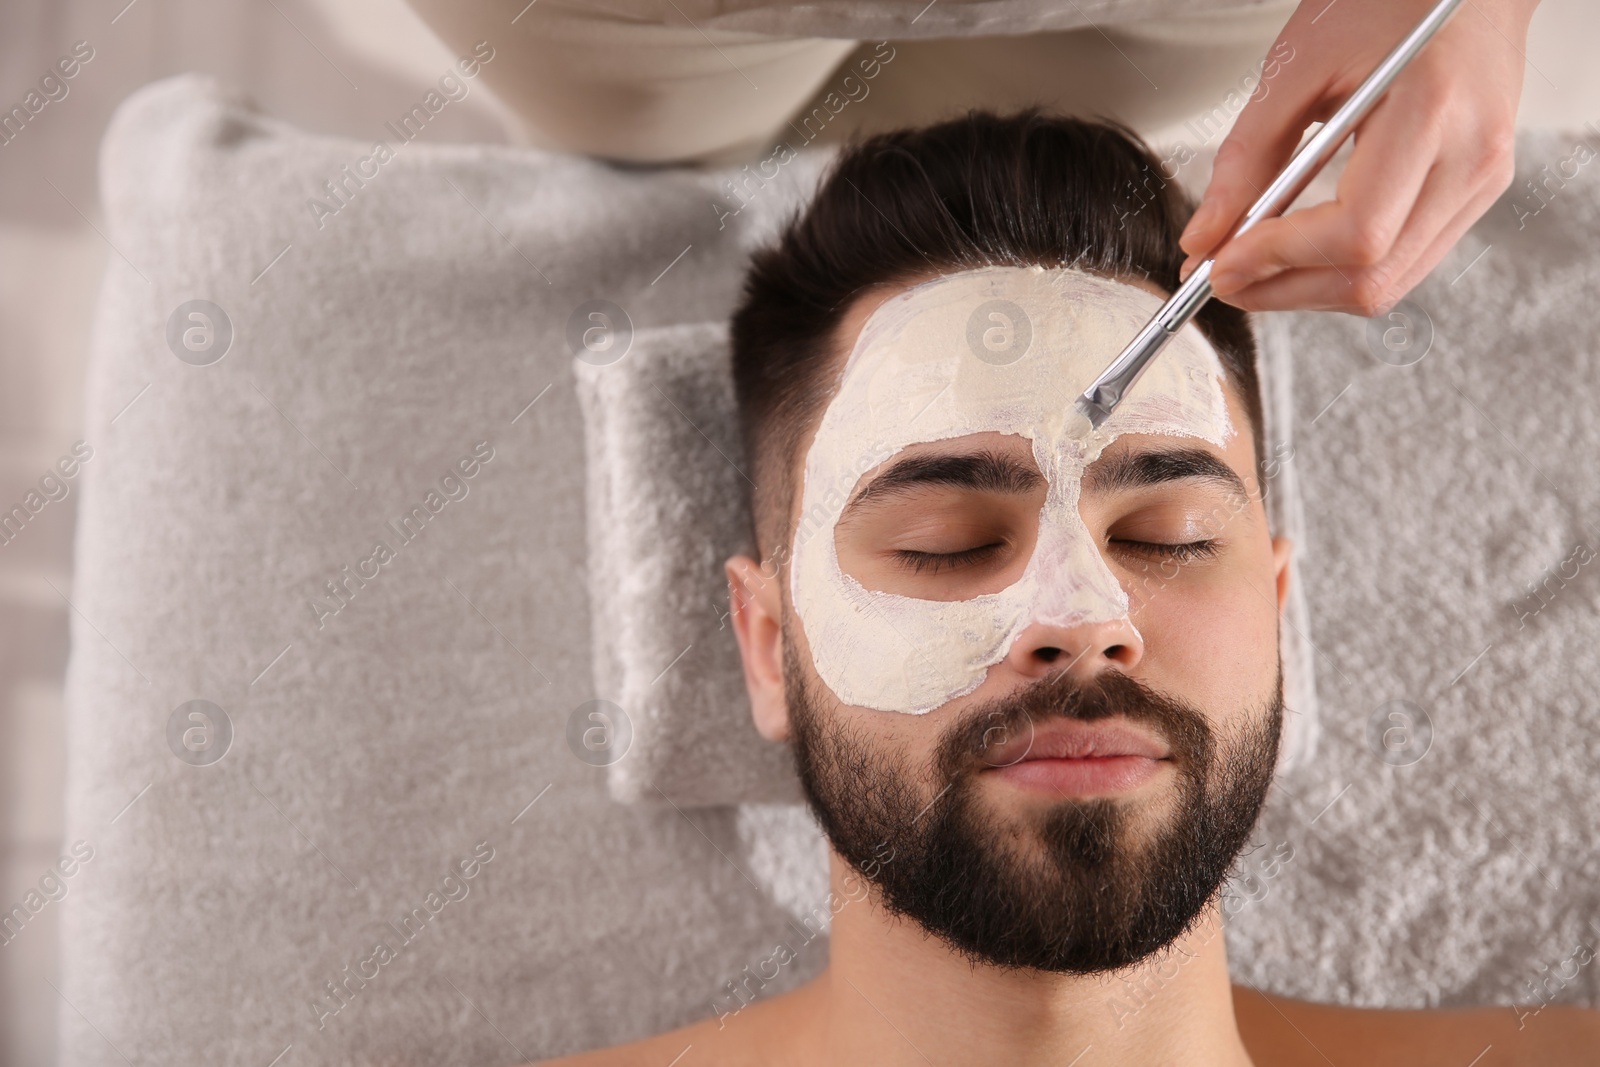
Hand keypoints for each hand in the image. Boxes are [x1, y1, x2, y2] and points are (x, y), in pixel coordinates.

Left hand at [1178, 0, 1539, 316]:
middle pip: (1372, 276)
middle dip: (1284, 290)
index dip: (1279, 258)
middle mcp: (1473, 158)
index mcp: (1433, 111)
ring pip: (1389, 284)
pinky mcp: (1477, 193)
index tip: (1221, 264)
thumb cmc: (1385, 2)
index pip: (1357, 232)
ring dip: (1309, 290)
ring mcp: (1483, 181)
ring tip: (1253, 267)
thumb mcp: (1298, 65)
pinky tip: (1301, 251)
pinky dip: (1342, 271)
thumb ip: (1247, 156)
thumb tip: (1205, 239)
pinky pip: (1404, 263)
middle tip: (1222, 278)